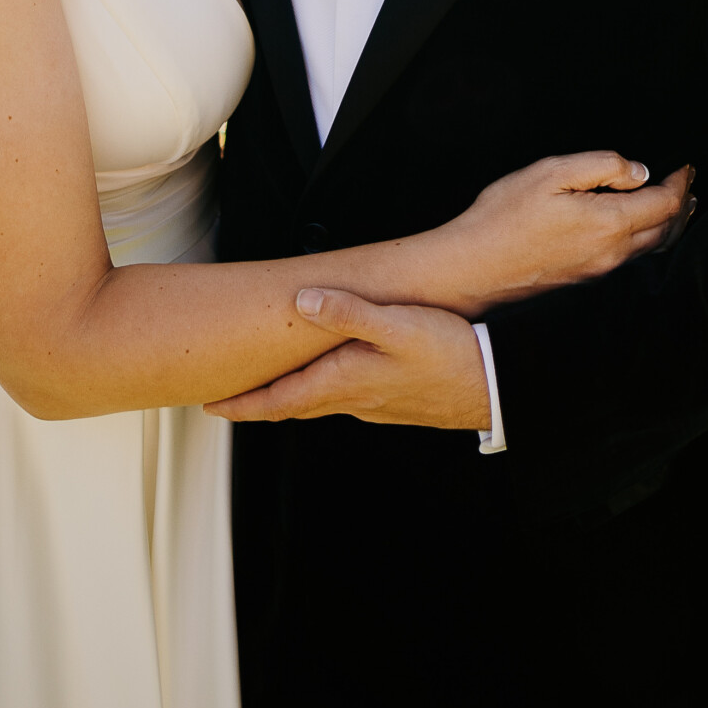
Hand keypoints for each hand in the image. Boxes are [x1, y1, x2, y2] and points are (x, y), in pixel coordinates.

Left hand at [205, 288, 491, 429]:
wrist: (498, 386)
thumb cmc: (450, 352)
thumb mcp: (398, 325)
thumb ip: (349, 312)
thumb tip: (301, 300)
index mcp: (346, 383)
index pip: (279, 401)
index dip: (241, 405)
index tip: (209, 406)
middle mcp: (355, 401)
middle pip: (293, 407)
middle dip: (257, 405)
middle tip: (225, 400)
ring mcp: (376, 405)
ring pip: (319, 404)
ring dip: (289, 399)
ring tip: (268, 387)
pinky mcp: (396, 402)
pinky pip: (345, 400)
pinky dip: (321, 393)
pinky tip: (330, 379)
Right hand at [439, 151, 693, 315]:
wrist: (474, 267)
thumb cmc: (505, 216)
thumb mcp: (550, 173)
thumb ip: (601, 166)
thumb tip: (639, 171)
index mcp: (610, 223)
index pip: (665, 203)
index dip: (680, 182)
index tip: (685, 164)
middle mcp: (614, 253)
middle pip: (667, 230)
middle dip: (681, 203)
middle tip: (686, 181)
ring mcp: (601, 270)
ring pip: (652, 248)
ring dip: (668, 223)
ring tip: (674, 203)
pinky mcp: (587, 278)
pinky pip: (632, 257)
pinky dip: (649, 237)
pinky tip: (639, 226)